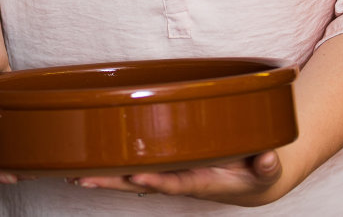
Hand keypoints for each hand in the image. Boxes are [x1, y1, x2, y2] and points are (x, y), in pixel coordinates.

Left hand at [73, 151, 292, 205]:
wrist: (253, 180)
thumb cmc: (257, 172)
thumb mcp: (268, 170)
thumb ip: (267, 165)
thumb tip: (268, 159)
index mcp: (200, 181)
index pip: (173, 182)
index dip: (155, 182)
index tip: (136, 178)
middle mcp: (179, 178)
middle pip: (141, 182)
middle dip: (112, 182)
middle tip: (83, 180)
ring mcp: (171, 171)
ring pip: (133, 175)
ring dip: (104, 176)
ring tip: (74, 175)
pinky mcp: (168, 162)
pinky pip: (137, 164)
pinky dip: (113, 166)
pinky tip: (88, 164)